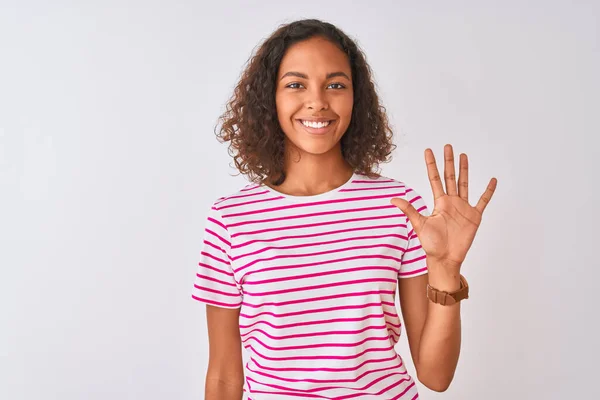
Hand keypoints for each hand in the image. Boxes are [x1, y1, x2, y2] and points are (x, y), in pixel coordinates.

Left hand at [390, 144, 496, 270]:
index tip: (428, 151)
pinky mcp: (474, 216)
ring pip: (464, 184)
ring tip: (463, 155)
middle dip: (449, 161)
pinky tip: (492, 180)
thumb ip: (409, 210)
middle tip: (447, 146)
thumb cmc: (431, 244)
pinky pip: (483, 201)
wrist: (445, 258)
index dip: (432, 165)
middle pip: (450, 176)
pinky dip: (488, 191)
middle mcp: (451, 202)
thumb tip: (393, 199)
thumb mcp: (419, 224)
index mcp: (439, 202)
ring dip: (464, 170)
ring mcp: (463, 208)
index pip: (435, 178)